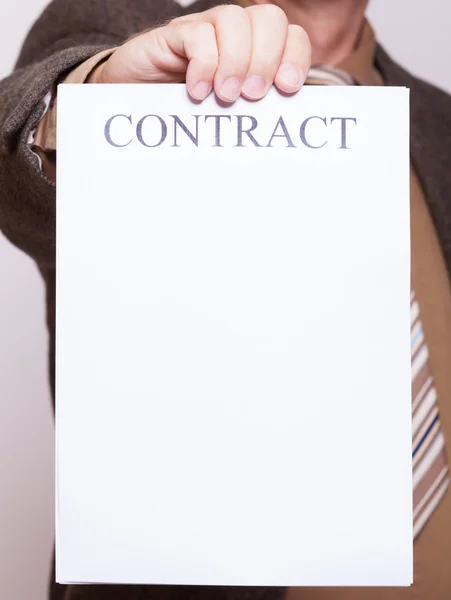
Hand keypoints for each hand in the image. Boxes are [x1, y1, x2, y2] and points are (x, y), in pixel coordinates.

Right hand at [91, 4, 310, 101]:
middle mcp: (232, 35)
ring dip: (236, 62)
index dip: (295, 57)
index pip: (290, 36)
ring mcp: (203, 31)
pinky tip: (197, 91)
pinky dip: (204, 65)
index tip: (286, 88)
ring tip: (224, 95)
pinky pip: (198, 35)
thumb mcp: (227, 115)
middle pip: (269, 18)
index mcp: (253, 51)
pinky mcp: (174, 36)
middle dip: (266, 59)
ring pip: (235, 20)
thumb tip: (284, 128)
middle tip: (251, 95)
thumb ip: (253, 113)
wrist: (134, 103)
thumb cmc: (186, 112)